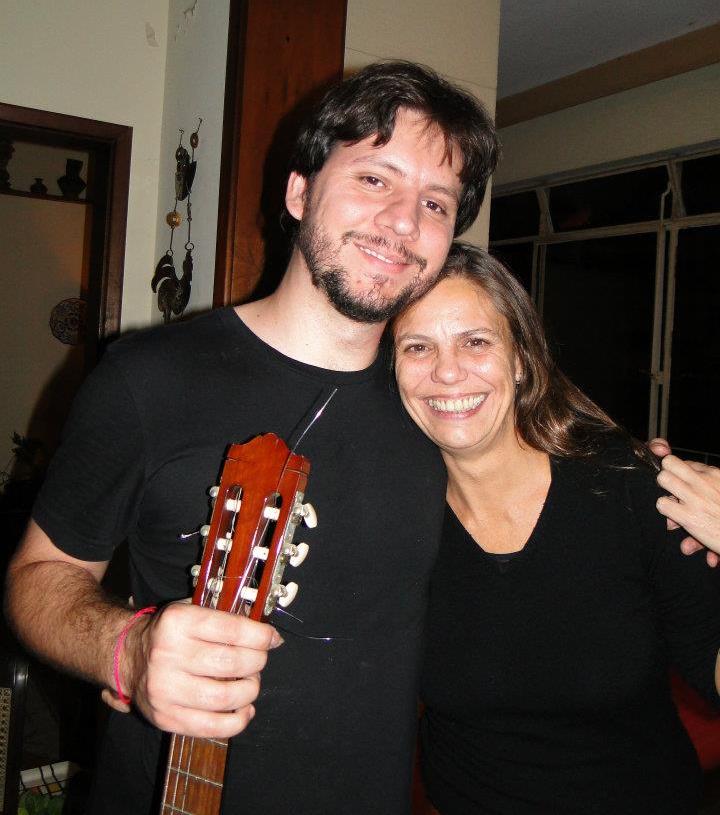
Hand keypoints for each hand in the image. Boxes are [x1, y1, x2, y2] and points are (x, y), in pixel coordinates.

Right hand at [121, 601, 281, 736]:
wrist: (128, 658)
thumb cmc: (169, 634)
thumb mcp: (191, 611)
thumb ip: (226, 617)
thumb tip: (268, 635)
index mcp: (177, 622)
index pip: (232, 629)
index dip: (260, 636)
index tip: (272, 638)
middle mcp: (168, 655)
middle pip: (232, 663)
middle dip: (257, 662)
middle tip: (259, 660)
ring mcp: (165, 689)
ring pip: (226, 697)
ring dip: (250, 690)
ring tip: (251, 682)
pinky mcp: (166, 717)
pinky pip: (212, 726)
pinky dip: (238, 720)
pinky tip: (244, 708)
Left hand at [652, 442, 719, 567]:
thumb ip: (709, 488)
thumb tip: (698, 489)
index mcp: (716, 474)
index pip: (685, 463)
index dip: (680, 476)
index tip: (684, 487)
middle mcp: (704, 482)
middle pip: (669, 463)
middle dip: (667, 476)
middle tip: (673, 492)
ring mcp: (695, 497)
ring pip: (662, 478)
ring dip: (665, 492)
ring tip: (674, 506)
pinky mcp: (688, 516)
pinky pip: (661, 504)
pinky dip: (665, 512)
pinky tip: (676, 520)